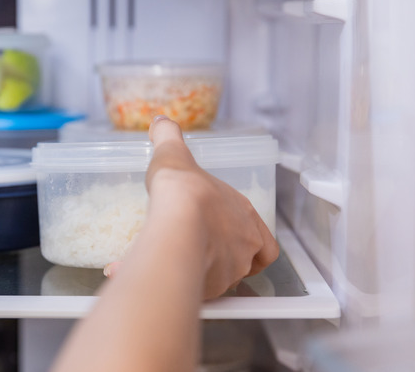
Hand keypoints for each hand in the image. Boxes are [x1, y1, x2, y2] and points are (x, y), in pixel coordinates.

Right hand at [106, 116, 278, 299]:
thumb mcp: (175, 154)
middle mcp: (244, 245)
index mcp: (244, 215)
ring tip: (173, 265)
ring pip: (222, 280)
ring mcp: (231, 271)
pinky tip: (152, 276)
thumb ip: (168, 137)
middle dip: (224, 260)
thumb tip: (161, 122)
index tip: (224, 237)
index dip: (245, 240)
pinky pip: (195, 292)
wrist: (177, 222)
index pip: (262, 238)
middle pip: (245, 263)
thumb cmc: (184, 189)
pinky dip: (176, 285)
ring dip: (202, 274)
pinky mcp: (211, 289)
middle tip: (198, 251)